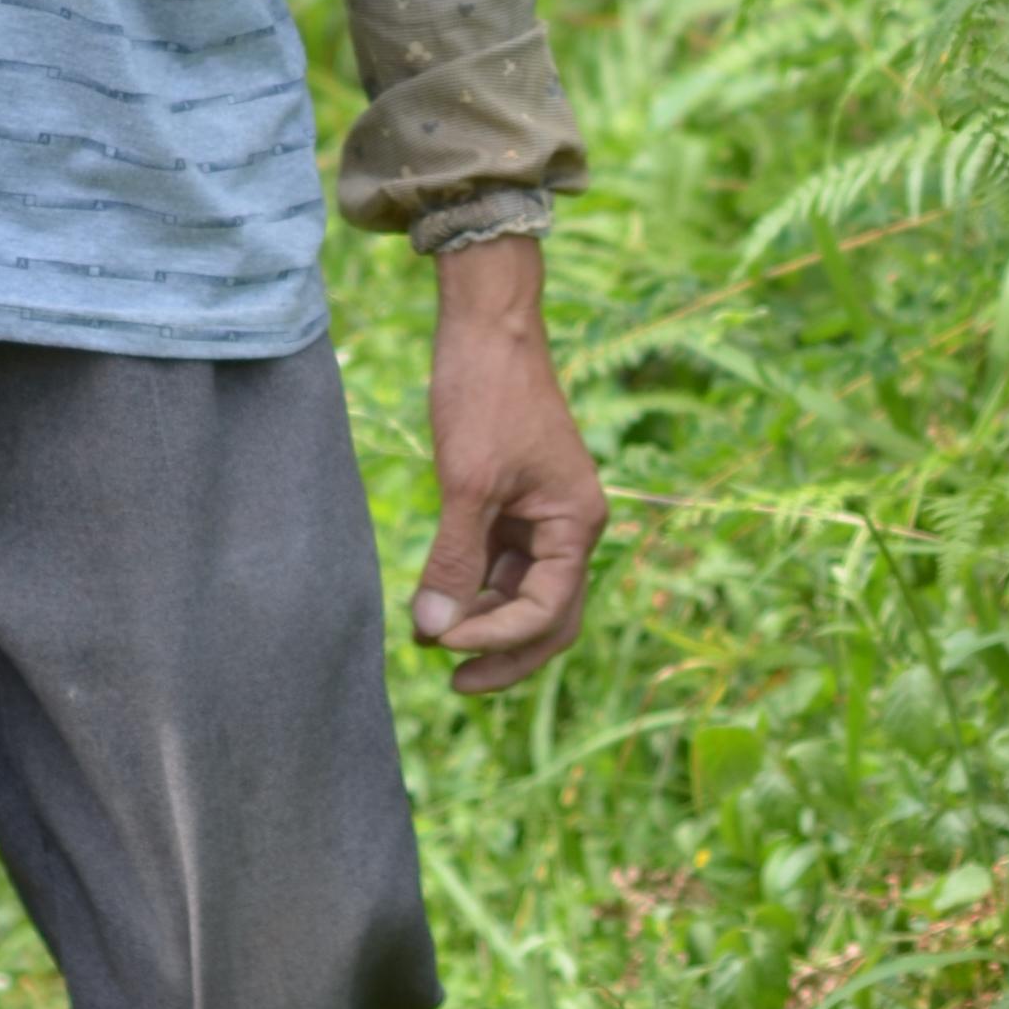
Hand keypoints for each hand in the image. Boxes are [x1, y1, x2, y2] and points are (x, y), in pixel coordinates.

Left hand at [413, 236, 606, 695]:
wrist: (486, 325)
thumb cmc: (485, 395)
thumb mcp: (467, 483)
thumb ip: (455, 561)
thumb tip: (436, 633)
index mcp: (577, 524)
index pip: (547, 609)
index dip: (499, 637)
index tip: (445, 646)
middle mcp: (570, 527)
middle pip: (548, 617)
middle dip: (504, 652)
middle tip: (454, 683)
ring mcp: (543, 517)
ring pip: (523, 594)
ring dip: (484, 622)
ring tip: (431, 644)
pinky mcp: (515, 504)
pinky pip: (503, 566)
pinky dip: (475, 589)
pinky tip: (438, 606)